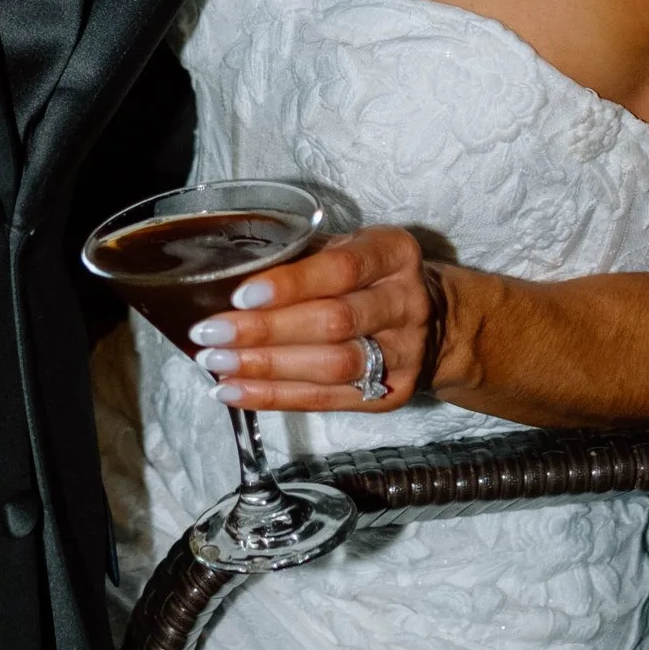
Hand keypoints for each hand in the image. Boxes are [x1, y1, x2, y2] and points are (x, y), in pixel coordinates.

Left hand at [185, 227, 448, 413]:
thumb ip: (302, 257)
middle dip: (266, 331)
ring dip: (267, 368)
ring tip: (217, 364)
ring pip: (332, 366)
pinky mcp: (389, 395)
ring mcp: (402, 354)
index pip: (342, 269)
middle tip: (211, 334)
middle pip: (334, 322)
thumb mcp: (349, 249)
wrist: (437, 323)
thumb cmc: (370, 277)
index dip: (290, 284)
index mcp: (393, 254)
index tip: (240, 294)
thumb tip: (227, 274)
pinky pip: (326, 399)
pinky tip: (235, 391)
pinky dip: (275, 397)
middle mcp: (405, 303)